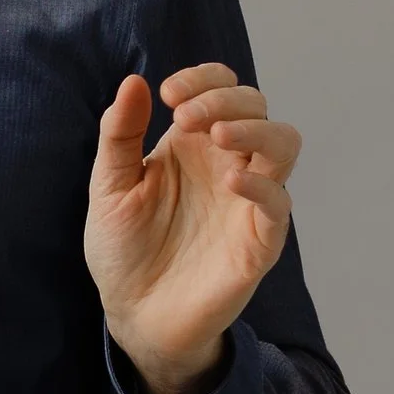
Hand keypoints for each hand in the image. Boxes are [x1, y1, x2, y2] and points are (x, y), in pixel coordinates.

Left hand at [85, 62, 300, 393]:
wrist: (134, 314)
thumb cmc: (124, 250)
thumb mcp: (110, 187)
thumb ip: (120, 135)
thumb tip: (135, 82)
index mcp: (193, 145)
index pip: (221, 87)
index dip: (204, 78)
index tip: (169, 93)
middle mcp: (227, 163)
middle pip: (255, 105)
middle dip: (224, 98)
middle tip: (183, 117)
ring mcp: (248, 199)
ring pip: (283, 143)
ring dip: (255, 129)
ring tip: (218, 136)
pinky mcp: (260, 239)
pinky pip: (279, 202)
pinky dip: (262, 185)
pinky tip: (230, 181)